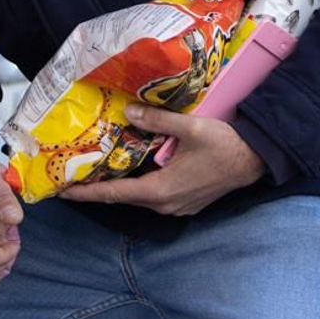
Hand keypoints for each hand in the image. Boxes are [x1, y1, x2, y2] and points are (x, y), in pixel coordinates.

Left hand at [62, 106, 265, 215]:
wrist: (257, 159)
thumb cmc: (224, 144)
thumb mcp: (189, 127)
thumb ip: (157, 120)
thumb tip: (128, 111)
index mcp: (161, 190)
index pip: (114, 194)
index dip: (86, 193)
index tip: (62, 191)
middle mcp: (165, 205)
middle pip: (124, 197)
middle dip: (98, 188)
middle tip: (73, 176)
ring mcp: (177, 207)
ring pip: (140, 197)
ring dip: (119, 186)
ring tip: (96, 171)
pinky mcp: (186, 203)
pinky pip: (155, 196)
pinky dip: (138, 185)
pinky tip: (131, 170)